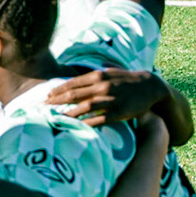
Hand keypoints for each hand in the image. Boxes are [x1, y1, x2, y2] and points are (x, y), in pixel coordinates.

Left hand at [47, 69, 165, 125]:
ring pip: (84, 107)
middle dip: (57, 101)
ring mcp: (111, 100)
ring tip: (55, 117)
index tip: (47, 95)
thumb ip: (93, 72)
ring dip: (68, 113)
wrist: (152, 87)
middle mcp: (102, 86)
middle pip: (74, 94)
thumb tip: (75, 71)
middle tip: (43, 106)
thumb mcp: (110, 70)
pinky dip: (86, 122)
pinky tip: (76, 126)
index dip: (58, 90)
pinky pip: (99, 119)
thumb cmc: (127, 79)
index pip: (72, 83)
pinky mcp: (118, 112)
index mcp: (98, 75)